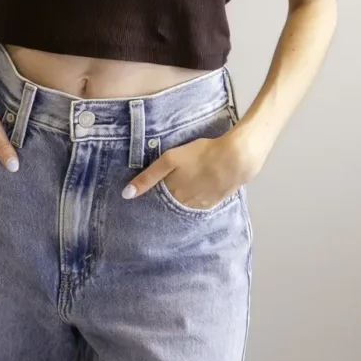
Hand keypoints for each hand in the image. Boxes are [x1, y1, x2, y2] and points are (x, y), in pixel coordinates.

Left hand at [122, 125, 263, 206]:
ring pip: (184, 205)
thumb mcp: (170, 160)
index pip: (155, 199)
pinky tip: (197, 189)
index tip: (145, 194)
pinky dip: (195, 199)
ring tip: (182, 187)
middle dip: (165, 199)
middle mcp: (184, 204)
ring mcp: (200, 205)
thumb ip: (148, 177)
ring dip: (180, 200)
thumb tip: (125, 195)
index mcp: (172, 193)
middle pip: (169, 204)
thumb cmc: (200, 155)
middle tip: (166, 188)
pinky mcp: (214, 203)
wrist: (235, 159)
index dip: (151, 195)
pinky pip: (199, 205)